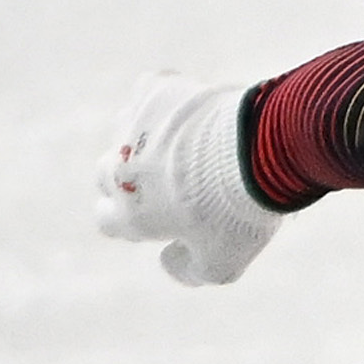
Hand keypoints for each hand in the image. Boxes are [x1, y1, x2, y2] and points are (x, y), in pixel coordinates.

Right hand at [96, 73, 278, 285]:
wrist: (259, 149)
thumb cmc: (240, 210)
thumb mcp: (223, 263)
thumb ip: (189, 271)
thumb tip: (167, 259)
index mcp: (130, 214)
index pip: (104, 218)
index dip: (127, 217)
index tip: (155, 212)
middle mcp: (120, 170)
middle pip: (104, 174)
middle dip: (130, 177)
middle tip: (170, 176)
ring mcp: (133, 127)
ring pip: (125, 130)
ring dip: (146, 137)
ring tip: (190, 141)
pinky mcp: (154, 91)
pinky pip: (149, 91)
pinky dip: (166, 99)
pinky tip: (196, 109)